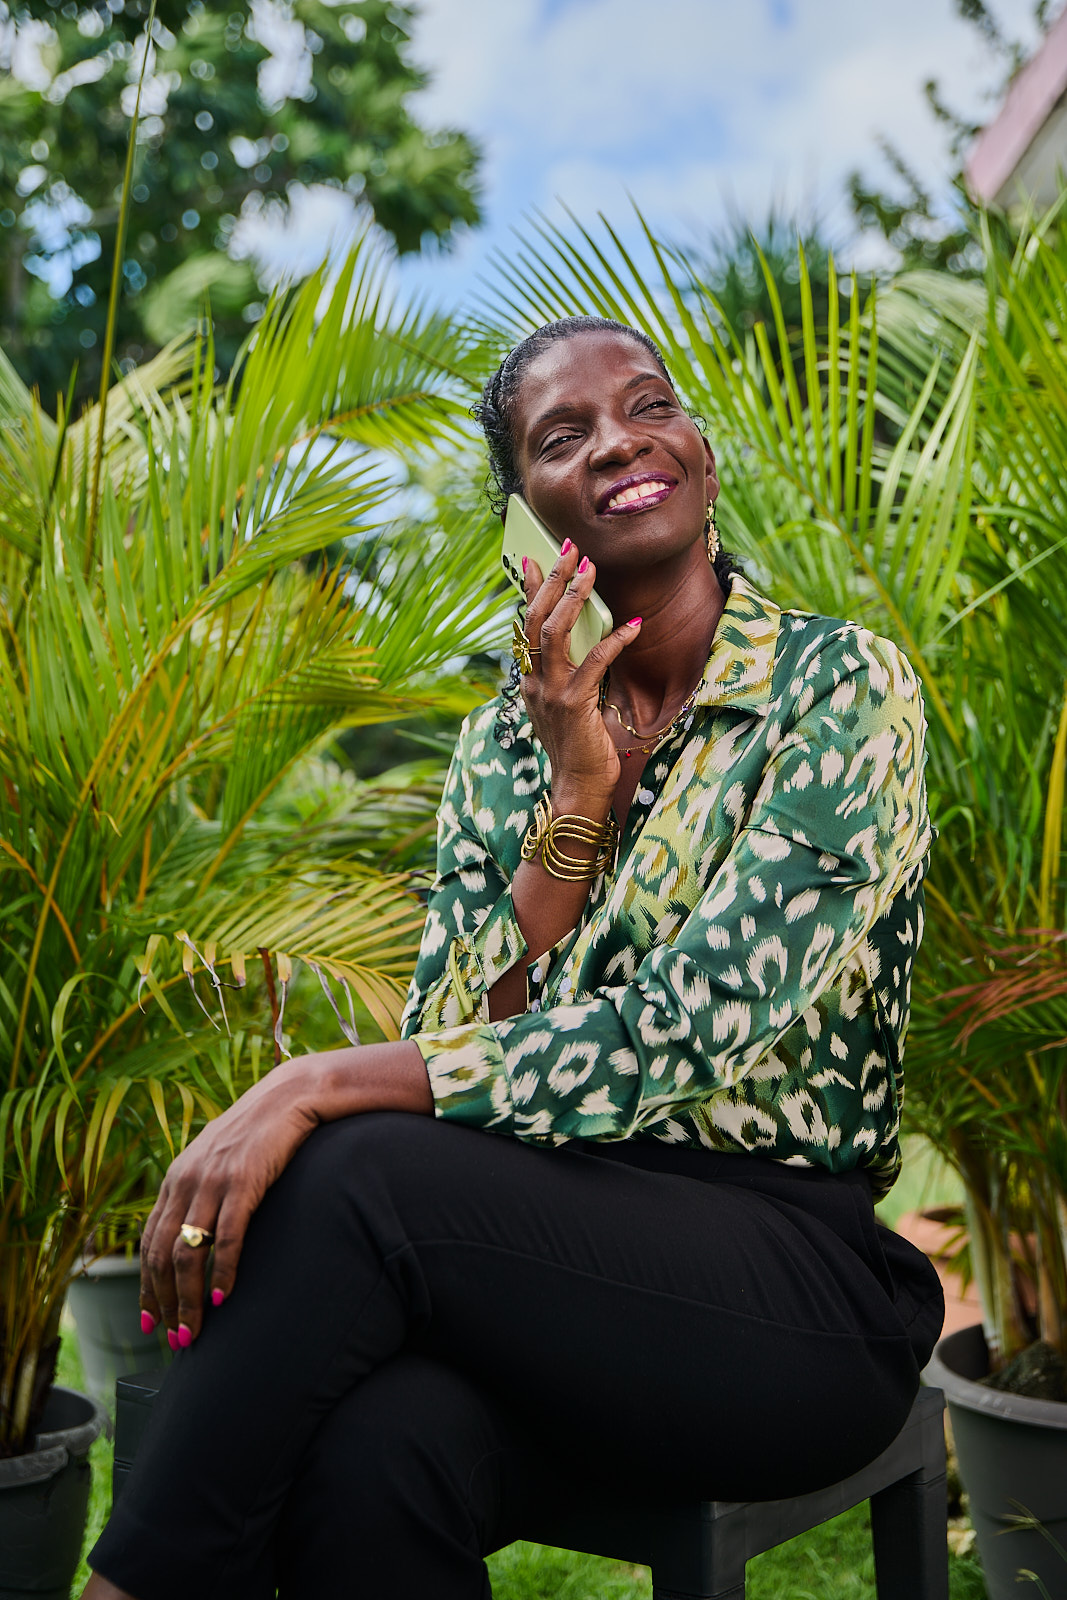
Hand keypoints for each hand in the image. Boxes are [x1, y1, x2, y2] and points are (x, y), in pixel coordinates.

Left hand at [139, 1060, 318, 1346]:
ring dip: (188, 1299)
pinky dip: (222, 1271)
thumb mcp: (215, 1161)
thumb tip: (193, 1236)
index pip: (149, 1243)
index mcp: (175, 1180)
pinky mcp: (243, 1182)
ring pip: (188, 1253)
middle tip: (173, 1339)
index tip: (150, 1320)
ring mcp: (212, 1182)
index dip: (147, 1286)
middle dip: (164, 1303)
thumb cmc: (257, 1134)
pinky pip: (227, 1237)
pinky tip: (222, 1296)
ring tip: (195, 1330)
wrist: (287, 1097)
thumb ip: (199, 1194)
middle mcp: (185, 1182)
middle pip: (162, 1255)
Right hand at [521, 541, 640, 808]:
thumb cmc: (579, 748)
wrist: (577, 788)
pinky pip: (594, 661)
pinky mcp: (574, 704)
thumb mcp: (567, 704)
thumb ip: (568, 673)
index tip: (532, 558)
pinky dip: (615, 639)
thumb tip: (588, 638)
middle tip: (568, 549)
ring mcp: (551, 692)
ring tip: (590, 570)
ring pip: (554, 631)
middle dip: (552, 579)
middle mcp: (534, 681)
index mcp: (530, 680)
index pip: (525, 625)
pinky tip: (634, 624)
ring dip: (573, 596)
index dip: (528, 589)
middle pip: (536, 618)